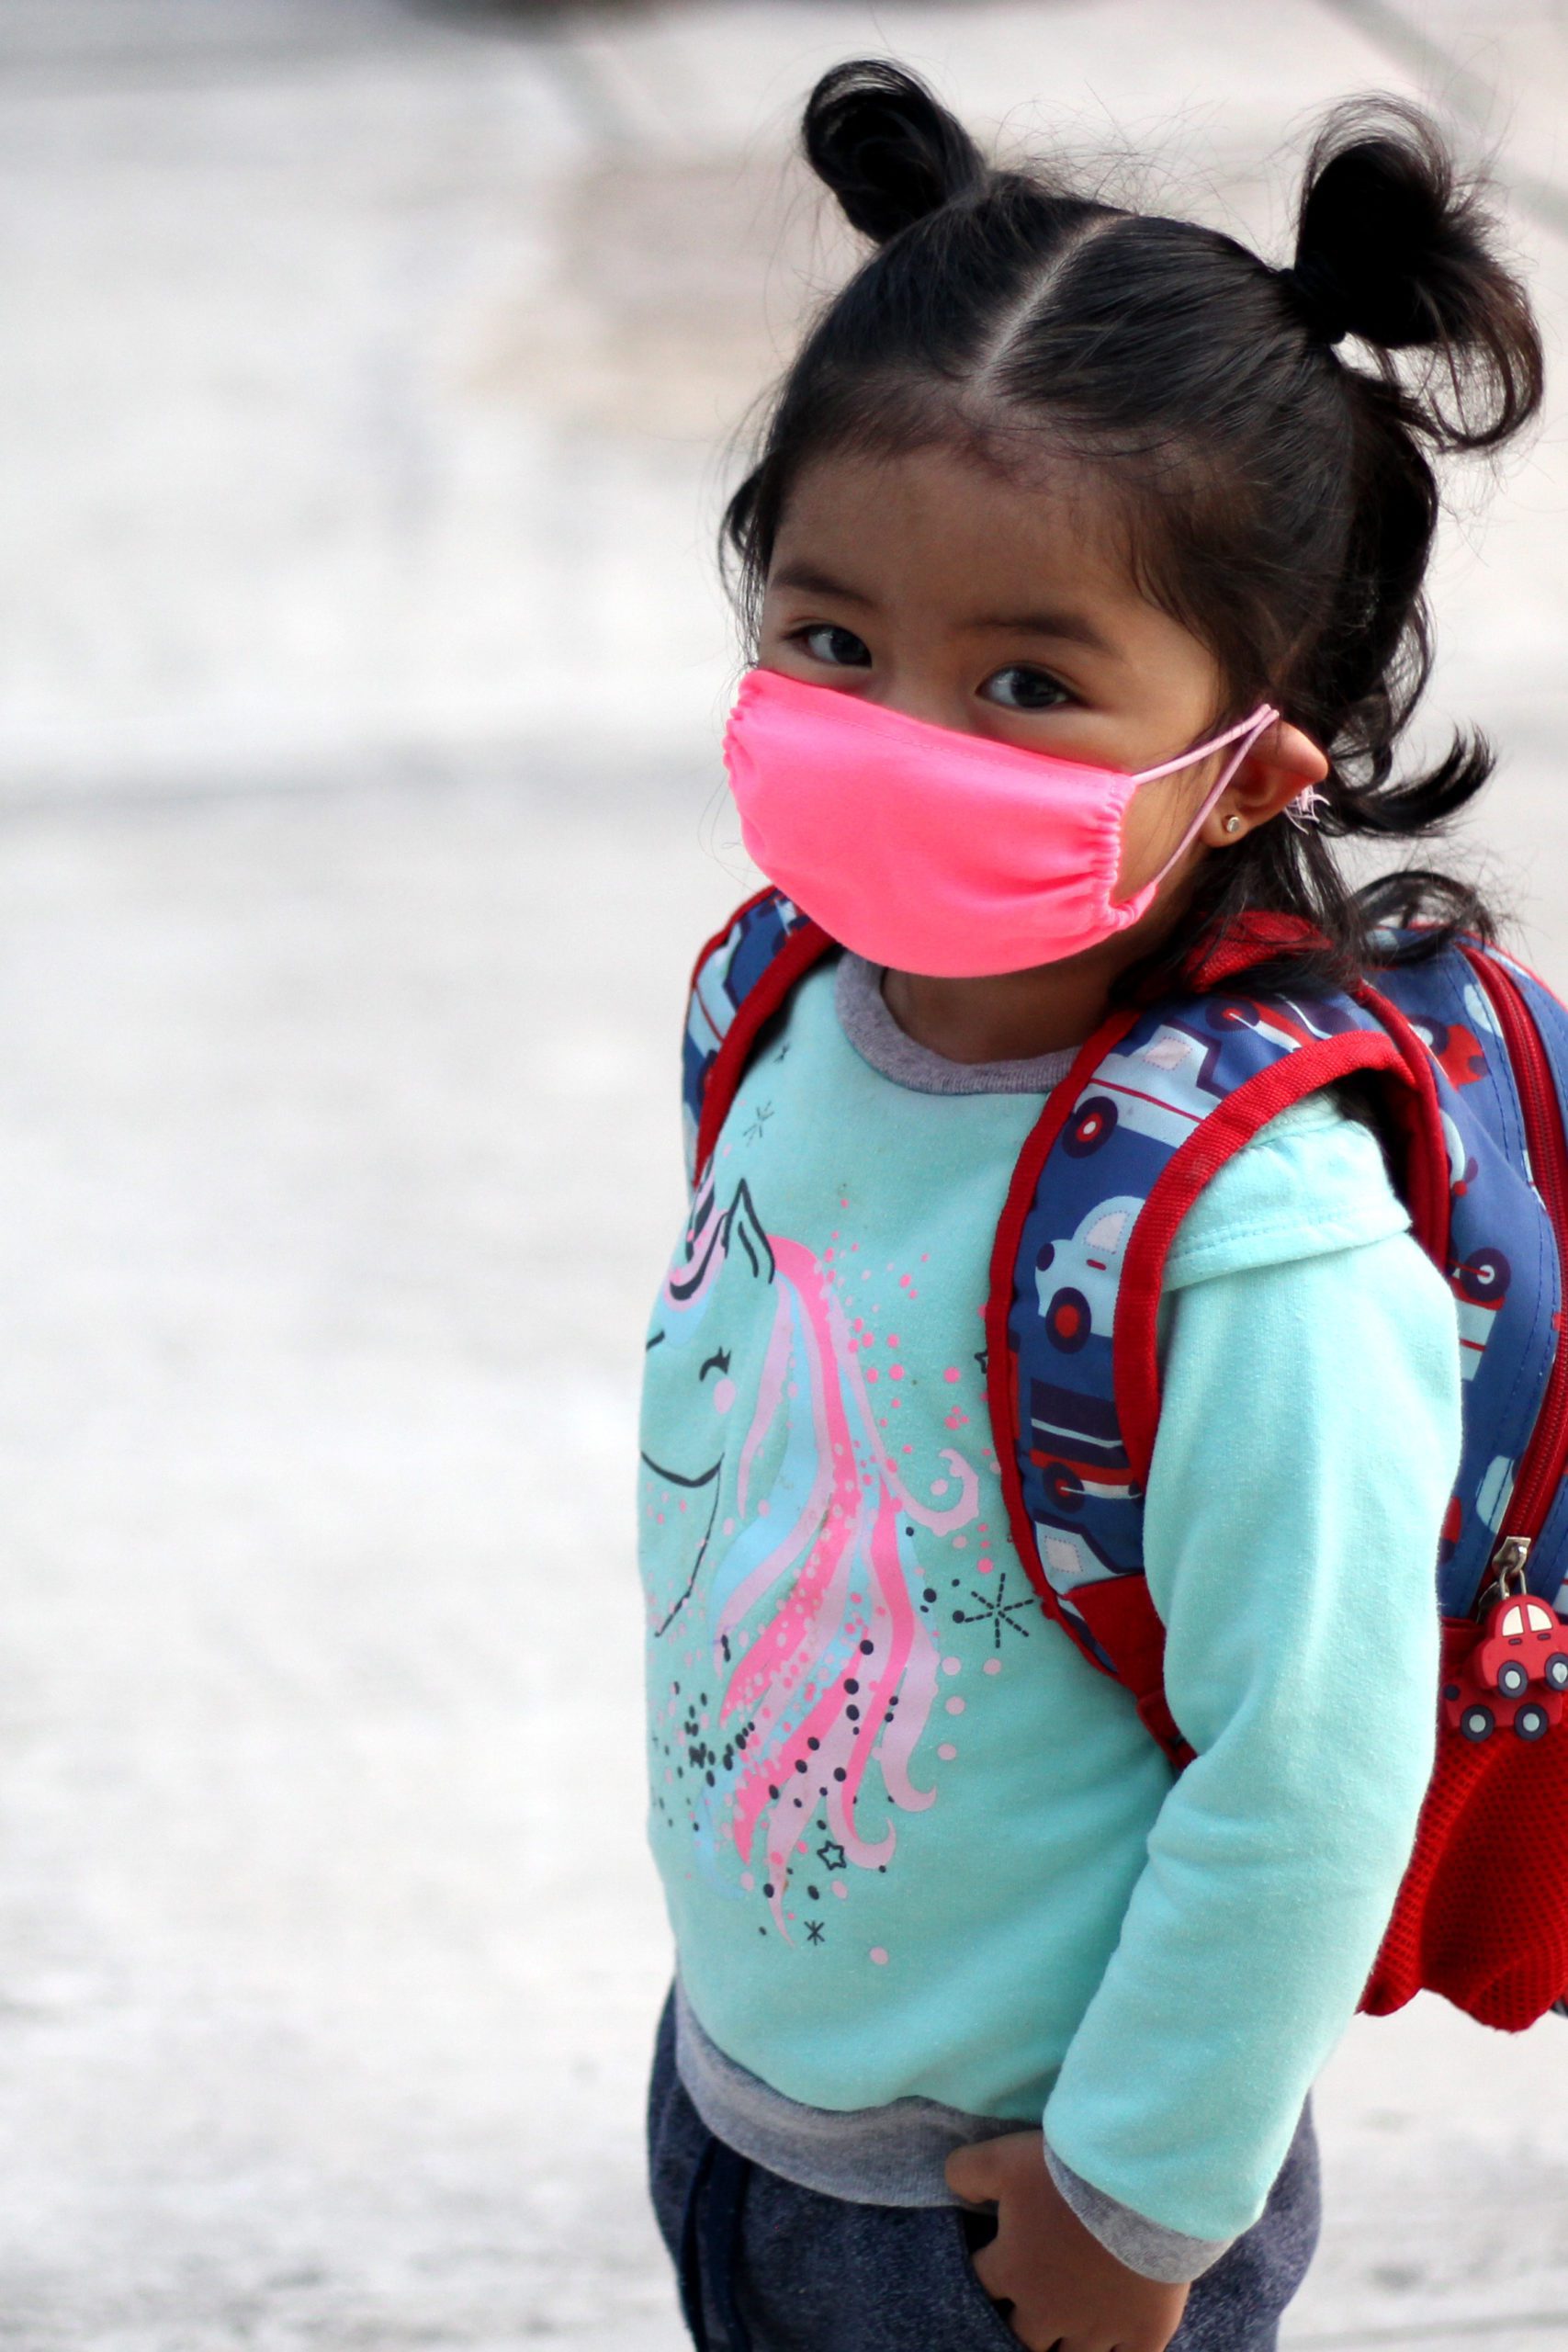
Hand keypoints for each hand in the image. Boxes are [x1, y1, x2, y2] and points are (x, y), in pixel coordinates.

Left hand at [944, 2131, 1189, 2351]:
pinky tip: (1115, 2348)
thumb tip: (954, 2187)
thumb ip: (966, 2172)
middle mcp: (1049, 2311)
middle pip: (1023, 2337)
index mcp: (1014, 2271)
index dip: (983, 2270)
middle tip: (1029, 2309)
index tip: (992, 2261)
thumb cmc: (1067, 2173)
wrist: (1141, 2186)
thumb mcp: (1002, 2158)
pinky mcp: (1143, 2332)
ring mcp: (1098, 2328)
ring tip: (1064, 2335)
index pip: (981, 2281)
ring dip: (1065, 2347)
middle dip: (1022, 2325)